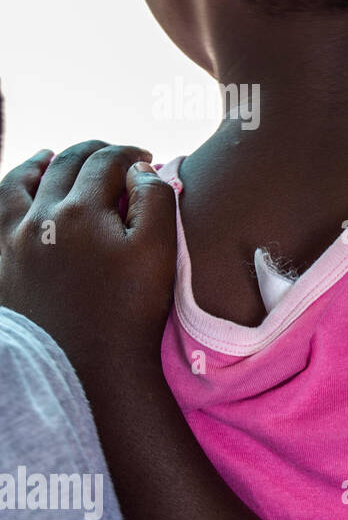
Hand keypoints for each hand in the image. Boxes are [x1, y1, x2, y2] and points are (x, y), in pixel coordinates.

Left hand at [0, 140, 177, 375]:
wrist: (89, 366)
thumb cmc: (132, 309)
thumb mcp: (159, 251)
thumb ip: (154, 200)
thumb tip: (139, 169)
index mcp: (81, 211)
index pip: (105, 162)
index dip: (130, 154)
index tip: (147, 160)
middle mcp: (39, 218)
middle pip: (64, 165)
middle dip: (93, 153)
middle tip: (114, 158)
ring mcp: (12, 240)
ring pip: (18, 181)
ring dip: (39, 164)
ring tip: (51, 157)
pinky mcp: (0, 264)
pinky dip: (7, 192)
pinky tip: (18, 193)